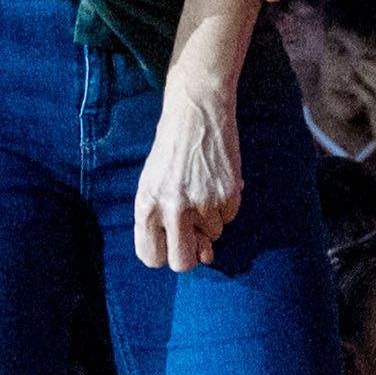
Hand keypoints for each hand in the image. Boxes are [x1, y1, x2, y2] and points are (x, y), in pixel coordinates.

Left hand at [133, 83, 246, 271]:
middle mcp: (172, 208)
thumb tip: (203, 257)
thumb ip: (165, 222)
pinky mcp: (228, 194)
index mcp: (146, 205)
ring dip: (210, 220)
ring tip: (201, 188)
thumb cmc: (170, 150)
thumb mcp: (153, 183)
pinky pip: (229, 218)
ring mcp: (202, 203)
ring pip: (212, 237)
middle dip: (191, 255)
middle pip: (183, 262)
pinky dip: (225, 205)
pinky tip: (216, 181)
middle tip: (195, 236)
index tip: (172, 244)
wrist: (196, 111)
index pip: (152, 257)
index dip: (164, 254)